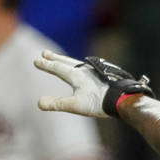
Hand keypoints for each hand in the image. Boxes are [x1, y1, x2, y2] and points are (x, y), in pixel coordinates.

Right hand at [34, 51, 152, 118]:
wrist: (123, 99)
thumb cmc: (99, 103)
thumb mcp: (76, 105)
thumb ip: (58, 104)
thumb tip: (39, 103)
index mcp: (76, 75)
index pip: (57, 68)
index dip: (46, 65)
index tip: (36, 60)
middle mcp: (85, 70)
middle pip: (67, 62)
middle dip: (55, 58)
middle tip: (45, 53)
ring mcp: (96, 71)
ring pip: (78, 64)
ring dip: (68, 61)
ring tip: (63, 60)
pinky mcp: (105, 75)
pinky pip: (90, 68)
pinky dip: (83, 67)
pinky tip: (87, 71)